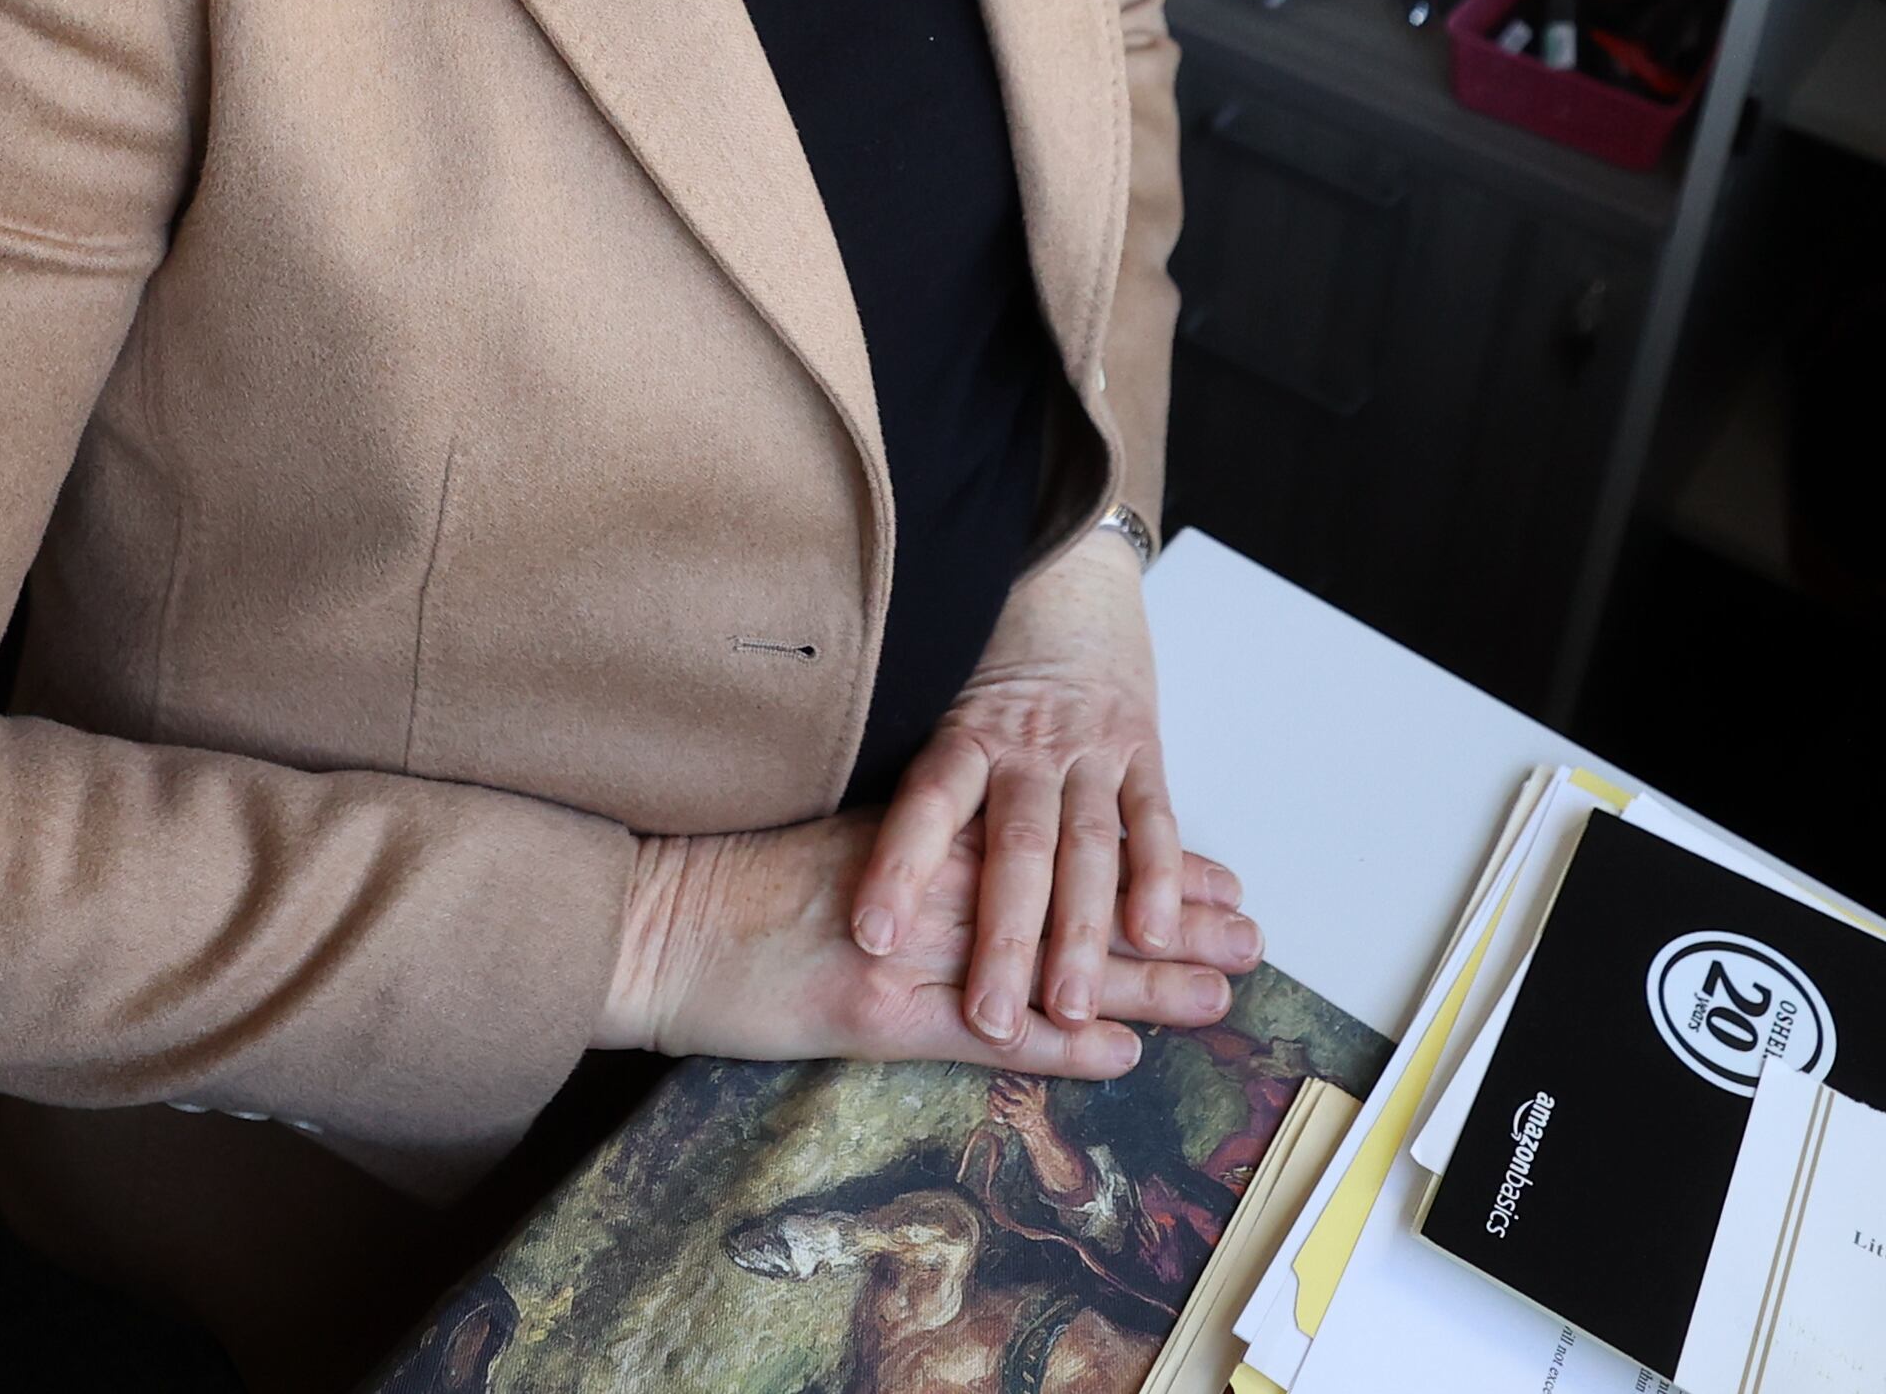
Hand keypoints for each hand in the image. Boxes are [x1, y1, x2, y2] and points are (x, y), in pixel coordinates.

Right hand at [605, 812, 1254, 1076]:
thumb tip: (983, 866)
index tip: (1206, 868)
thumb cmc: (718, 884)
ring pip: (1046, 957)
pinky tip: (1121, 1050)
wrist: (638, 919)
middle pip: (1070, 893)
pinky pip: (981, 1029)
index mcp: (918, 836)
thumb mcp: (832, 849)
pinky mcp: (868, 1009)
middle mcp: (923, 882)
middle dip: (1164, 913)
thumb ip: (912, 855)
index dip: (1133, 856)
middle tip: (1247, 928)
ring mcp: (899, 945)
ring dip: (1139, 976)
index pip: (1052, 843)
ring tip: (1219, 988)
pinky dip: (1054, 1040)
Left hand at [855, 530, 1211, 1048]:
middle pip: (1014, 848)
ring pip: (1087, 847)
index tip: (870, 935)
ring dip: (1082, 932)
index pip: (926, 804)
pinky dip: (1157, 876)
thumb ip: (907, 784)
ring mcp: (1088, 749)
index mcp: (962, 736)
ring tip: (1070, 1007)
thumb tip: (826, 863)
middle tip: (985, 1016)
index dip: (899, 868)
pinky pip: (1153, 819)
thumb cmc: (988, 666)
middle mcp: (1026, 745)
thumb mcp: (934, 708)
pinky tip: (1153, 934)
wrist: (1069, 579)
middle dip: (1004, 938)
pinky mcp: (1142, 750)